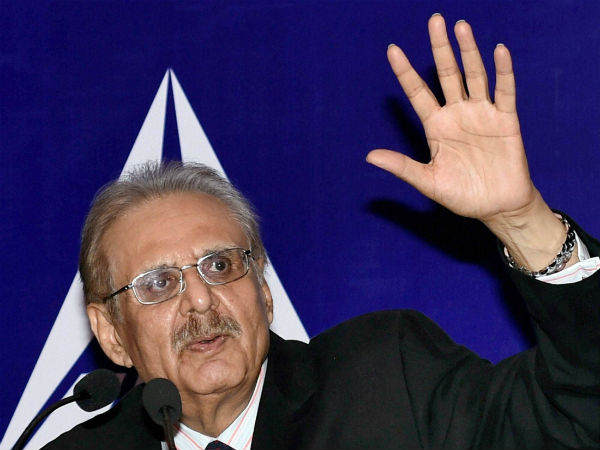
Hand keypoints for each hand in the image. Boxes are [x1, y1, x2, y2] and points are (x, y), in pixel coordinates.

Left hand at [367, 14, 570, 270]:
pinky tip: (498, 51)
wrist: (496, 207)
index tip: (392, 49)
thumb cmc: (462, 196)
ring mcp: (481, 114)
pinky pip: (504, 92)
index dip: (405, 71)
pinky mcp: (506, 120)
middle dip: (440, 48)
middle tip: (434, 20)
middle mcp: (457, 114)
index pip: (417, 93)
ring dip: (468, 51)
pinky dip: (503, 72)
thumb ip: (402, 166)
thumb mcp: (428, 182)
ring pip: (474, 75)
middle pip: (447, 74)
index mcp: (436, 127)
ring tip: (460, 26)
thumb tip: (369, 156)